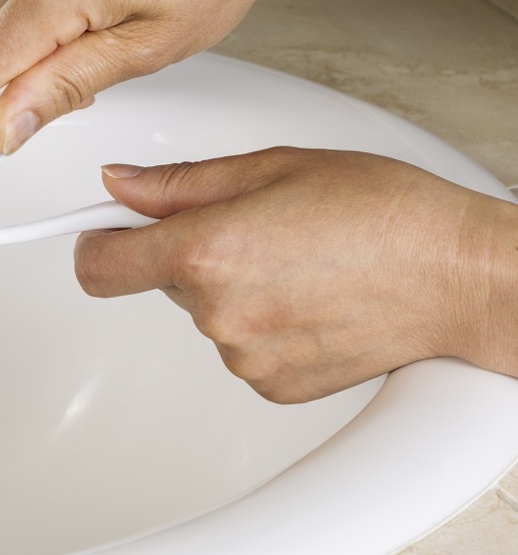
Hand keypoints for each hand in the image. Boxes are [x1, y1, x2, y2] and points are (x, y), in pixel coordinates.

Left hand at [74, 147, 517, 402]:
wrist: (461, 276)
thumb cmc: (384, 212)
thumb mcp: (274, 167)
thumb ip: (181, 183)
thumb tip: (119, 185)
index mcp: (207, 251)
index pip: (100, 265)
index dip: (92, 244)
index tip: (99, 232)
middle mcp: (217, 313)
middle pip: (162, 280)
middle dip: (191, 252)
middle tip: (257, 227)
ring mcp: (245, 356)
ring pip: (206, 314)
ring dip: (232, 289)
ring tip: (300, 262)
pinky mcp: (274, 386)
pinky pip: (241, 348)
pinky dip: (263, 324)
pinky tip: (312, 299)